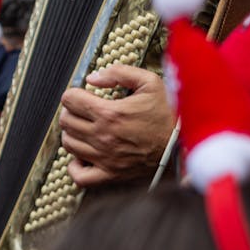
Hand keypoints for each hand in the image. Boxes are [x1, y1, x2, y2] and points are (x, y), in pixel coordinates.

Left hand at [59, 64, 175, 187]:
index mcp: (110, 114)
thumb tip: (93, 78)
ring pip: (69, 144)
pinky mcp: (111, 175)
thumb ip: (120, 73)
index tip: (82, 95)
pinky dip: (75, 166)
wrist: (184, 145)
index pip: (70, 100)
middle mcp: (103, 137)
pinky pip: (80, 176)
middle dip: (71, 111)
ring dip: (72, 133)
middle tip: (83, 110)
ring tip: (84, 128)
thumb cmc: (168, 114)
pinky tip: (84, 155)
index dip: (74, 93)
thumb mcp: (150, 82)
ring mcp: (104, 158)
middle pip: (66, 121)